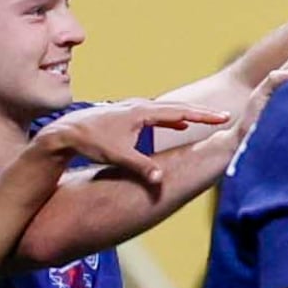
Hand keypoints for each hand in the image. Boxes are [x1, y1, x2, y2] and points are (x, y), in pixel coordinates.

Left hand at [40, 95, 223, 192]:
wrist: (65, 132)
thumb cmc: (90, 142)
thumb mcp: (117, 156)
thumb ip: (141, 167)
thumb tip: (160, 181)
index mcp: (141, 112)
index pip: (179, 112)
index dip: (202, 116)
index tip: (223, 116)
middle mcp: (139, 106)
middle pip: (177, 106)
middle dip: (200, 113)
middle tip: (222, 116)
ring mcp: (132, 108)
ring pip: (166, 109)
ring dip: (186, 114)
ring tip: (203, 120)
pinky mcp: (127, 114)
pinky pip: (156, 114)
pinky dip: (171, 118)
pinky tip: (176, 125)